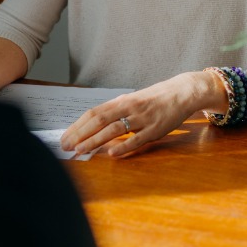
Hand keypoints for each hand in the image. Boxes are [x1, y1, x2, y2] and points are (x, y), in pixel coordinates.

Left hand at [60, 71, 225, 156]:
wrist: (181, 93)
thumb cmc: (154, 99)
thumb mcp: (131, 101)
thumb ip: (115, 112)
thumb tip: (93, 125)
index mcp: (120, 101)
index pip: (93, 113)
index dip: (77, 126)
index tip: (64, 137)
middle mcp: (128, 108)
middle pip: (99, 120)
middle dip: (80, 134)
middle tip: (66, 146)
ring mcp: (142, 118)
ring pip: (114, 129)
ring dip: (95, 140)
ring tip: (81, 150)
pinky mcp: (155, 129)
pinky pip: (137, 139)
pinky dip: (123, 146)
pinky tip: (111, 153)